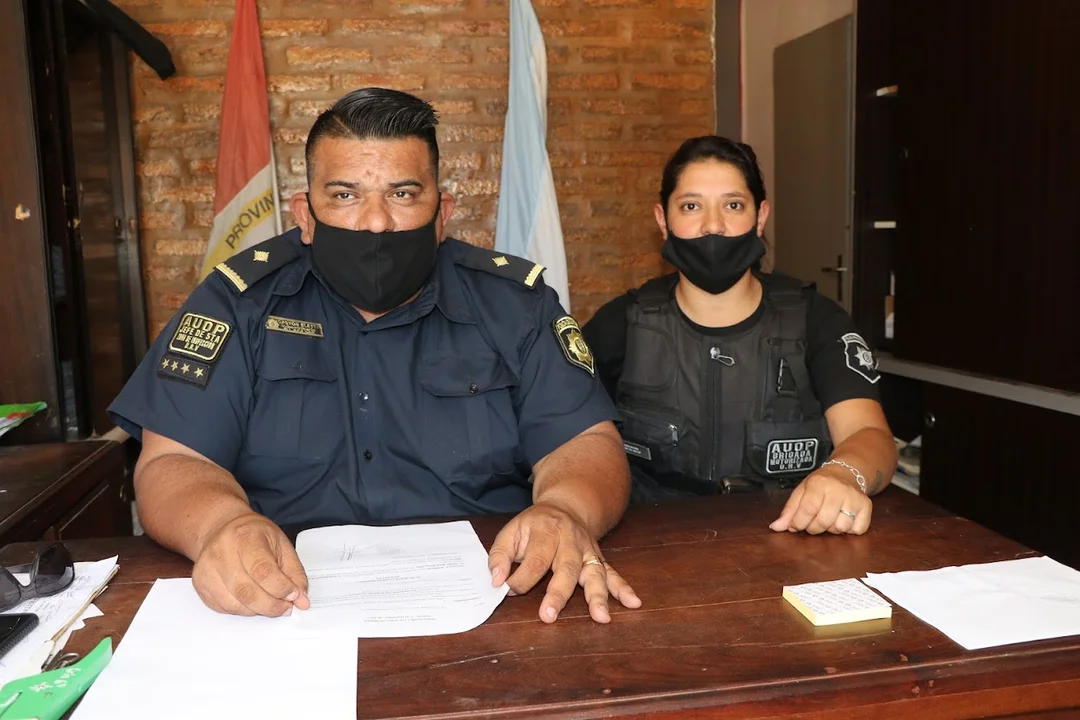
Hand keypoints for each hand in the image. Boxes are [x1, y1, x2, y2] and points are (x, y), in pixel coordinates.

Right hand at [192, 511, 309, 616]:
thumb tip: (302, 601)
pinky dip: (242, 610)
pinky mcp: (200, 583)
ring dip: (258, 610)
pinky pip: (223, 608)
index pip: (263, 570)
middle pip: (247, 592)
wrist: (222, 527)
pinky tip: (251, 601)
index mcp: (245, 536)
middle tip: (286, 608)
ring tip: (270, 604)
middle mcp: (221, 551)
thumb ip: (294, 573)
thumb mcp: (281, 545)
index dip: (281, 588)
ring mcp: (207, 568)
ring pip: (235, 604)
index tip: (294, 596)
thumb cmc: (254, 535)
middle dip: (272, 606)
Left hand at [487, 503, 641, 623]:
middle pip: (566, 567)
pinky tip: (634, 602)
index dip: (521, 578)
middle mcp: (570, 540)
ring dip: (597, 595)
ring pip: (594, 572)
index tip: (508, 592)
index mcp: (546, 530)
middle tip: (549, 615)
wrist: (566, 507)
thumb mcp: (511, 531)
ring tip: (601, 617)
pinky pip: (613, 574)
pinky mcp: (599, 559)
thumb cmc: (534, 526)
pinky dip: (623, 589)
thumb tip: (496, 580)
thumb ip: (500, 555)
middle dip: (558, 593)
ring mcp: (588, 550)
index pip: (535, 558)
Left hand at [769, 466, 872, 534]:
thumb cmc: (820, 485)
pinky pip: (857, 529)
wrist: (846, 473)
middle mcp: (839, 489)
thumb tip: (775, 527)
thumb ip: (789, 510)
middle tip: (812, 523)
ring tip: (829, 518)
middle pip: (824, 521)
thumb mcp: (801, 491)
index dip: (799, 522)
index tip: (796, 526)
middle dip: (814, 528)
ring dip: (831, 529)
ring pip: (841, 527)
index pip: (808, 509)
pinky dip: (849, 530)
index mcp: (819, 483)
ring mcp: (855, 498)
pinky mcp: (867, 506)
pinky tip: (843, 519)